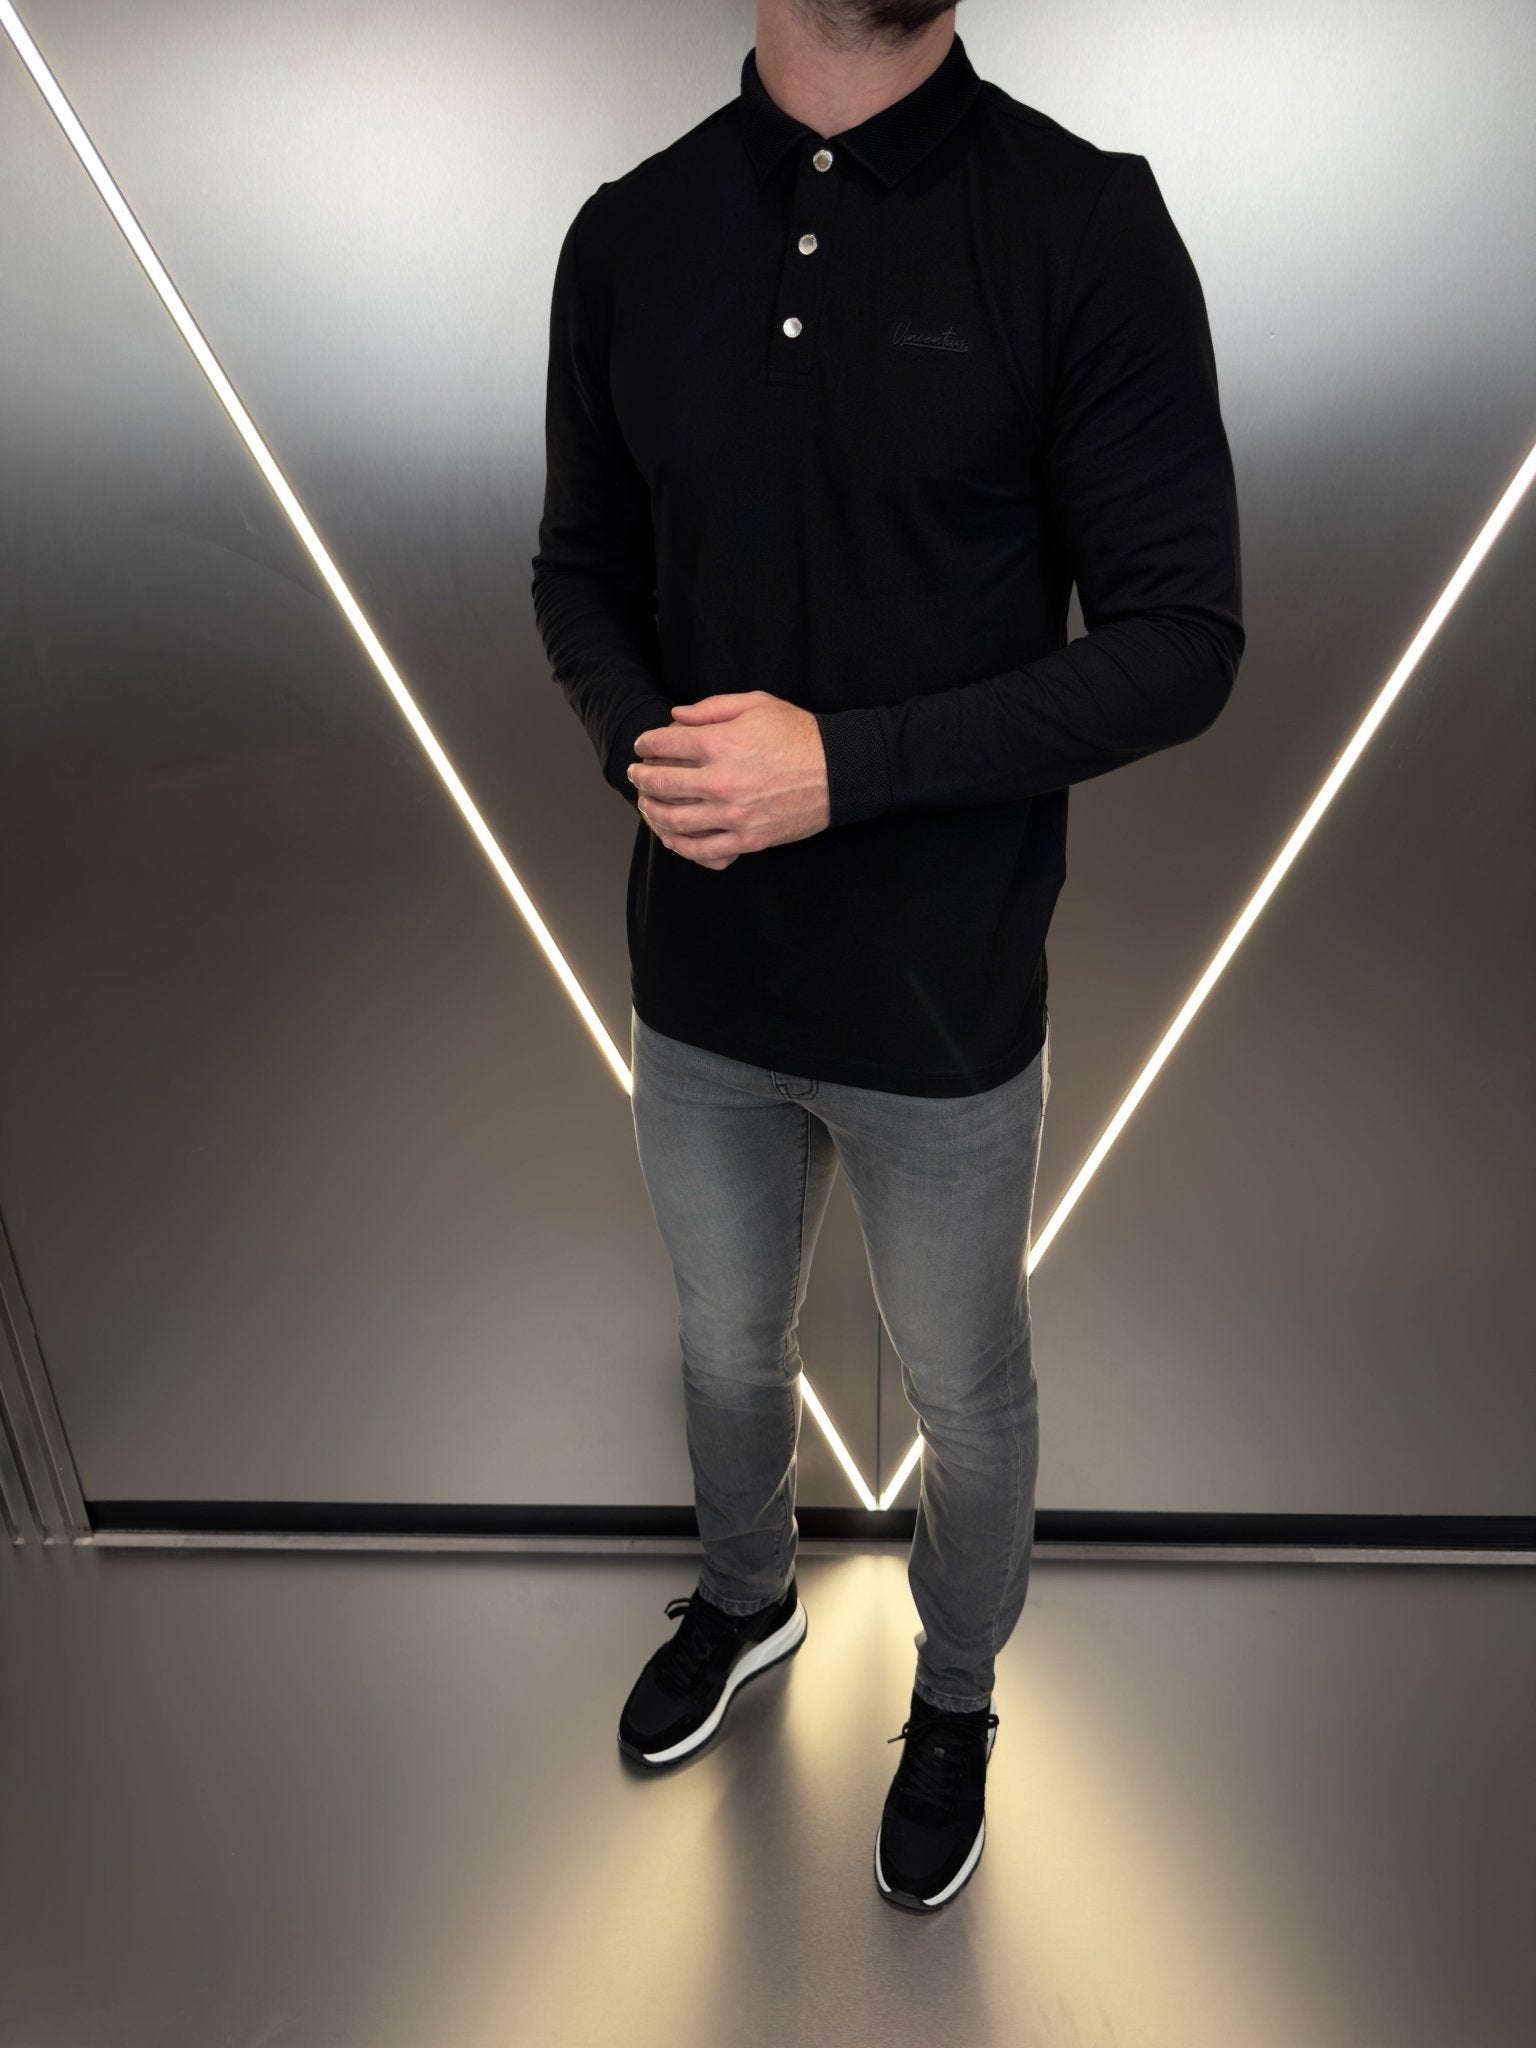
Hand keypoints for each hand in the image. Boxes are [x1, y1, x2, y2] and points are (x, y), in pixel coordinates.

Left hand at [627, 691, 830, 870]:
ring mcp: (732, 814)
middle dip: (642, 778)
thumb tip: (677, 716)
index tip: (644, 745)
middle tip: (637, 775)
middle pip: (661, 784)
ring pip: (675, 819)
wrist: (839, 771)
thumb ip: (712, 707)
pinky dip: (680, 845)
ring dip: (653, 811)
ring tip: (648, 805)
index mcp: (719, 744)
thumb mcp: (757, 704)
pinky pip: (702, 849)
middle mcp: (720, 780)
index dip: (646, 744)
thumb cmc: (799, 734)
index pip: (663, 745)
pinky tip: (671, 837)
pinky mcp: (747, 839)